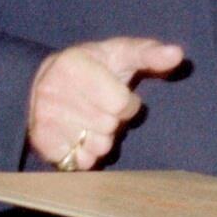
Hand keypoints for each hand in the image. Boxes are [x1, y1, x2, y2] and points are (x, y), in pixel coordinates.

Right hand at [27, 37, 185, 168]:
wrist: (48, 80)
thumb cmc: (94, 67)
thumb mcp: (121, 54)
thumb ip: (149, 54)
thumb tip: (177, 54)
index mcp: (73, 62)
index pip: (120, 104)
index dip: (126, 103)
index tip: (114, 93)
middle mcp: (52, 88)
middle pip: (107, 127)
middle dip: (112, 122)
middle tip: (100, 108)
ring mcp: (43, 115)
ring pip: (93, 147)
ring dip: (98, 140)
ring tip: (88, 122)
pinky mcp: (39, 139)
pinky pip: (76, 162)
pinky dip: (83, 155)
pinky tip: (77, 137)